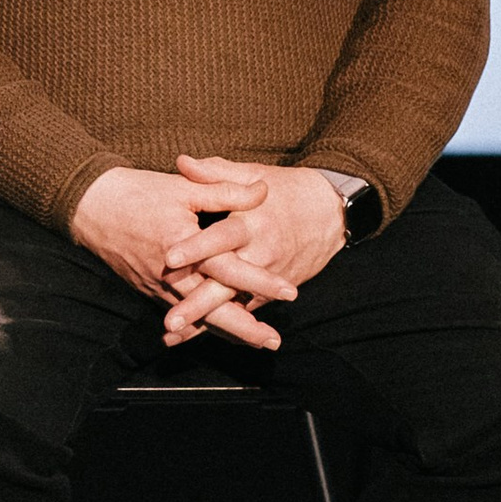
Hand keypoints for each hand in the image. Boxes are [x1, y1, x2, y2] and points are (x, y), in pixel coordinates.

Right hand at [70, 161, 286, 353]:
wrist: (89, 206)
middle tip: (273, 341)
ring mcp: (158, 286)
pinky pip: (178, 313)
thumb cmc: (138, 192)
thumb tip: (263, 191)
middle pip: (213, 309)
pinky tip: (216, 332)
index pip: (229, 269)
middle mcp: (172, 274)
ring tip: (253, 342)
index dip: (260, 282)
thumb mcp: (184, 187)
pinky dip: (199, 326)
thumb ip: (225, 190)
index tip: (289, 292)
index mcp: (185, 246)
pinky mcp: (148, 289)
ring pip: (196, 318)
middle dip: (245, 328)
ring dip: (225, 331)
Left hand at [153, 158, 347, 349]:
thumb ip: (216, 173)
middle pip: (225, 283)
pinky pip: (245, 312)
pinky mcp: (271, 291)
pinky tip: (194, 339)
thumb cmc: (286, 190)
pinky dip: (222, 327)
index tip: (169, 258)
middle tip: (171, 320)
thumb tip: (182, 162)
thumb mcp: (254, 174)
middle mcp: (259, 254)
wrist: (332, 214)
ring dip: (205, 324)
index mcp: (251, 222)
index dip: (196, 247)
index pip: (220, 237)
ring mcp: (267, 277)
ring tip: (175, 337)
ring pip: (233, 305)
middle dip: (198, 304)